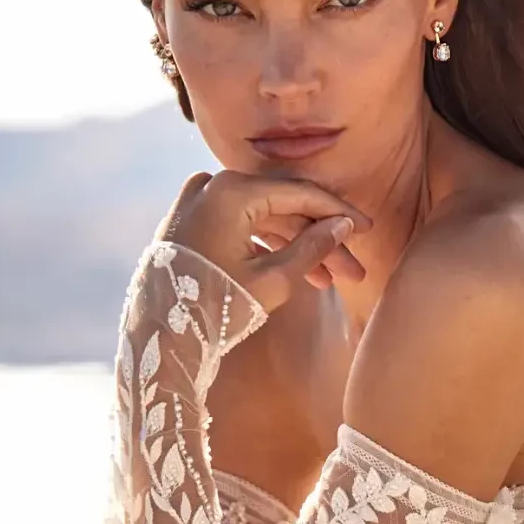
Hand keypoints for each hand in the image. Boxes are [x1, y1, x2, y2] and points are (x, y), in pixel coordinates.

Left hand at [160, 170, 369, 307]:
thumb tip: (342, 226)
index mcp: (231, 191)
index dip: (337, 213)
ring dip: (295, 246)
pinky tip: (292, 272)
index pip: (299, 193)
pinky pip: (238, 225)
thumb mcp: (272, 281)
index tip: (366, 230)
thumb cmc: (214, 309)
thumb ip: (311, 248)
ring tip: (328, 281)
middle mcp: (212, 185)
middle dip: (319, 238)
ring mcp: (196, 202)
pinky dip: (265, 245)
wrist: (157, 337)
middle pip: (281, 207)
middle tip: (352, 269)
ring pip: (261, 218)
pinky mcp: (189, 222)